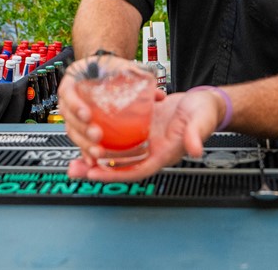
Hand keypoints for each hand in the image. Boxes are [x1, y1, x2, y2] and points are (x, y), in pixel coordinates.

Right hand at [59, 54, 166, 169]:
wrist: (102, 68)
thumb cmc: (107, 67)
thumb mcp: (121, 67)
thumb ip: (138, 76)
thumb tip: (159, 95)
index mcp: (74, 80)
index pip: (68, 93)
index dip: (75, 106)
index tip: (87, 114)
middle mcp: (70, 98)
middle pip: (69, 117)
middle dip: (82, 130)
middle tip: (97, 135)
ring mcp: (73, 113)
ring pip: (73, 132)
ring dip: (84, 144)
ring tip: (97, 152)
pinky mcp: (80, 125)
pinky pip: (79, 140)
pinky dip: (85, 151)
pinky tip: (92, 161)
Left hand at [66, 88, 224, 182]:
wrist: (204, 103)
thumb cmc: (204, 113)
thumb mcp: (200, 122)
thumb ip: (196, 135)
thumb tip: (196, 150)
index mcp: (163, 155)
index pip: (136, 170)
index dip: (114, 174)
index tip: (94, 173)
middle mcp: (150, 151)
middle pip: (120, 166)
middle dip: (96, 170)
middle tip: (73, 169)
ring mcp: (144, 141)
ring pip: (116, 154)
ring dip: (95, 157)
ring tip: (74, 159)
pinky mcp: (140, 128)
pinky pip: (119, 138)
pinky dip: (103, 139)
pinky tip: (88, 135)